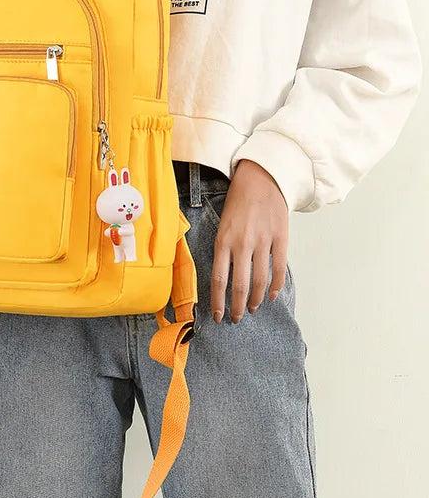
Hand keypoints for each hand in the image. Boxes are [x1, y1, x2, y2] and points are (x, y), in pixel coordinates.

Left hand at [211, 160, 288, 323]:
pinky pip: (278, 269)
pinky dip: (274, 286)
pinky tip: (270, 295)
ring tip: (251, 308)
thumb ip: (223, 249)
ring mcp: (262, 242)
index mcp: (223, 240)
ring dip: (255, 300)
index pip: (218, 279)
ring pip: (259, 281)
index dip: (218, 301)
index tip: (217, 316)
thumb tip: (224, 277)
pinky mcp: (280, 239)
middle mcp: (242, 243)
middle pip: (239, 285)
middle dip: (237, 307)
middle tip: (236, 318)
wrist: (261, 178)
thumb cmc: (238, 202)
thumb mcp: (222, 224)